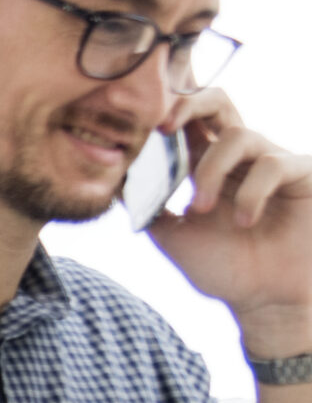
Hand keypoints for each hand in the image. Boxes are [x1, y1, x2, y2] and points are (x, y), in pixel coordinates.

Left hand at [150, 90, 311, 350]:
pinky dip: (249, 194)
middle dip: (189, 104)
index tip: (139, 124)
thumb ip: (145, 205)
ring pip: (238, 135)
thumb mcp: (171, 234)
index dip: (167, 110)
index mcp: (206, 165)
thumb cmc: (224, 266)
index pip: (188, 120)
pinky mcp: (302, 173)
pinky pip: (273, 164)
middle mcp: (239, 156)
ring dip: (211, 172)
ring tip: (201, 209)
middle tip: (163, 127)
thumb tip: (109, 179)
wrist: (263, 300)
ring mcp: (272, 161)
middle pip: (218, 102)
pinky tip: (243, 222)